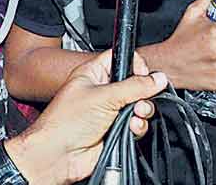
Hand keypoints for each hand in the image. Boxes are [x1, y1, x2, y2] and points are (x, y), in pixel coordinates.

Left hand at [6, 50, 167, 184]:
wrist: (59, 156)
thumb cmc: (65, 123)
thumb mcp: (104, 96)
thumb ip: (134, 86)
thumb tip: (157, 78)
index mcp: (94, 74)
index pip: (121, 58)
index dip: (135, 64)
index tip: (143, 74)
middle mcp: (103, 91)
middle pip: (135, 84)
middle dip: (143, 92)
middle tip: (140, 98)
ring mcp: (110, 111)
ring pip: (139, 105)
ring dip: (142, 110)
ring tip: (136, 114)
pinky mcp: (116, 130)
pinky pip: (137, 124)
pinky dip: (138, 126)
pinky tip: (131, 128)